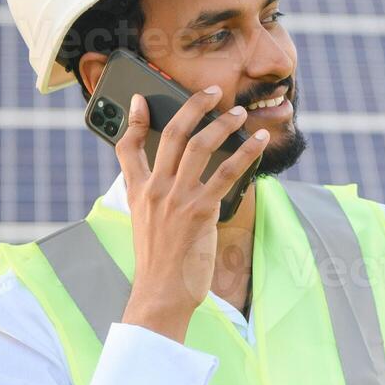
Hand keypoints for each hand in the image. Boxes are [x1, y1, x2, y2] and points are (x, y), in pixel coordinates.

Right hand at [116, 86, 267, 341]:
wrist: (161, 293)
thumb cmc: (159, 263)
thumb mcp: (147, 226)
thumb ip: (156, 200)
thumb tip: (173, 184)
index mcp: (137, 191)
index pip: (127, 147)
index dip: (134, 119)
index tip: (142, 98)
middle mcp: (155, 189)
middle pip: (172, 134)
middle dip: (193, 106)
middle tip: (212, 92)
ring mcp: (177, 198)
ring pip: (200, 146)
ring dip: (222, 123)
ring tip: (239, 112)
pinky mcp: (200, 211)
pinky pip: (226, 173)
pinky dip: (245, 153)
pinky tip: (257, 142)